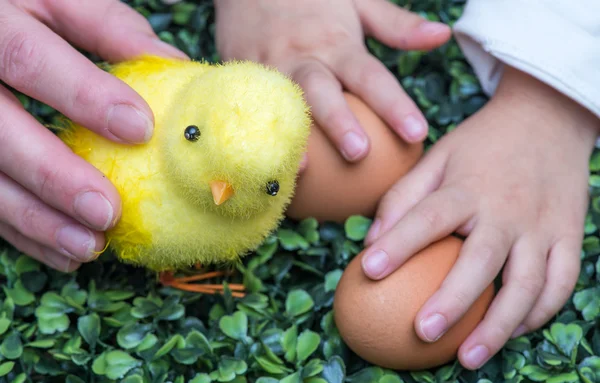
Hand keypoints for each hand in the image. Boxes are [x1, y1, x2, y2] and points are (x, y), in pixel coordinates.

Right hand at [0, 0, 187, 271]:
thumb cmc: (21, 10)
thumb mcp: (56, 1)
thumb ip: (108, 28)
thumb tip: (177, 65)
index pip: (27, 57)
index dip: (81, 94)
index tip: (140, 128)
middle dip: (52, 175)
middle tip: (107, 211)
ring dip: (36, 220)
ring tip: (90, 246)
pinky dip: (24, 234)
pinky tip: (65, 254)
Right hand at [214, 0, 450, 161]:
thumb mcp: (359, 3)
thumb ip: (396, 26)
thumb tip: (441, 35)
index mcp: (337, 44)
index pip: (370, 77)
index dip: (394, 105)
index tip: (417, 133)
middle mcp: (304, 59)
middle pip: (324, 93)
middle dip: (340, 122)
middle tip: (359, 153)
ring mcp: (270, 70)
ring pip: (282, 105)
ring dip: (294, 136)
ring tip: (305, 167)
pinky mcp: (243, 79)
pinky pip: (249, 110)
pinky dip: (255, 135)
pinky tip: (263, 163)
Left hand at [362, 66, 599, 368]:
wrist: (546, 119)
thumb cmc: (480, 144)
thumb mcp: (436, 157)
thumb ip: (403, 197)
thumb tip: (371, 242)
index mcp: (468, 186)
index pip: (429, 217)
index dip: (398, 244)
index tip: (368, 271)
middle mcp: (507, 208)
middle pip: (482, 261)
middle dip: (452, 300)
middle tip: (422, 331)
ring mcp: (543, 225)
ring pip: (528, 283)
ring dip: (499, 325)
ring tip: (467, 356)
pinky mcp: (570, 234)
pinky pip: (561, 282)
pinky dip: (539, 313)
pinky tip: (511, 332)